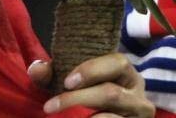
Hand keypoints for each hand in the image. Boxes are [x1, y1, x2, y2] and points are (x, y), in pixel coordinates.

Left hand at [27, 53, 154, 116]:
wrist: (96, 111)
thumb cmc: (81, 89)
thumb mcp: (64, 79)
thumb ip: (49, 73)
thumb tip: (36, 69)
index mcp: (122, 69)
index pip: (117, 62)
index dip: (92, 71)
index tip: (66, 82)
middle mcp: (137, 89)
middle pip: (112, 93)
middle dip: (79, 99)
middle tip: (51, 106)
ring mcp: (140, 112)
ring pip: (115, 116)